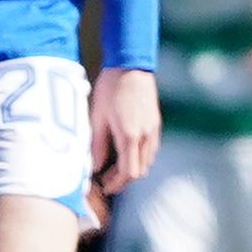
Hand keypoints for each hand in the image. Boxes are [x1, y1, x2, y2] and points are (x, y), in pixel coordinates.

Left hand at [91, 66, 159, 200]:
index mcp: (130, 135)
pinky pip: (151, 149)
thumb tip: (95, 166)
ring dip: (133, 168)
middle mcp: (146, 135)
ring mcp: (153, 129)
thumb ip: (97, 144)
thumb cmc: (111, 87)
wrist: (131, 64)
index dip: (117, 184)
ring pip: (147, 161)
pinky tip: (126, 151)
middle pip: (140, 170)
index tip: (105, 187)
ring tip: (114, 167)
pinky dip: (139, 156)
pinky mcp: (156, 123)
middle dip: (124, 179)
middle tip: (107, 179)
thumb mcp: (98, 116)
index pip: (129, 172)